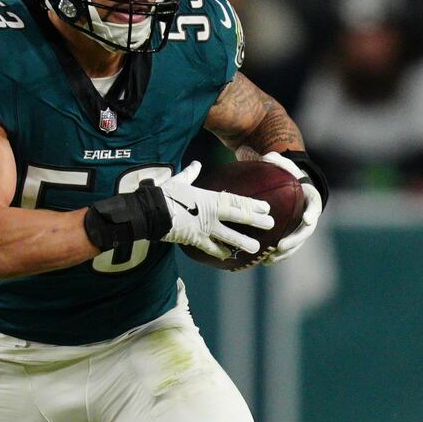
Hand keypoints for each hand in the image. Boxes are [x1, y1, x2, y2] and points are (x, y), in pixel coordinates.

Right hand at [158, 161, 273, 259]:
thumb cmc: (165, 194)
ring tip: (255, 248)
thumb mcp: (180, 181)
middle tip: (271, 224)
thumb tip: (195, 164)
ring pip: (229, 237)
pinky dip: (220, 253)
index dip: (254, 205)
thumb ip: (191, 174)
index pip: (238, 201)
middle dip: (256, 221)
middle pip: (239, 217)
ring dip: (243, 242)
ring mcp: (205, 229)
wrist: (151, 212)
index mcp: (211, 198)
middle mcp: (212, 214)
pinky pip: (211, 248)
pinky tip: (229, 257)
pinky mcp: (195, 240)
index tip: (267, 208)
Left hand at [260, 152, 321, 262]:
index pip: (314, 206)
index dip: (312, 214)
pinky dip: (277, 255)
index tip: (308, 220)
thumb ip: (277, 161)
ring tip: (270, 259)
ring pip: (296, 244)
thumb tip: (267, 157)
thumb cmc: (287, 174)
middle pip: (305, 232)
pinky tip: (263, 262)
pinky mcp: (291, 234)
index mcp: (310, 198)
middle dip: (294, 241)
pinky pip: (286, 247)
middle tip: (280, 246)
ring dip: (285, 253)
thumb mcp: (283, 164)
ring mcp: (301, 227)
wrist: (290, 185)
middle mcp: (309, 215)